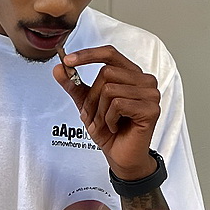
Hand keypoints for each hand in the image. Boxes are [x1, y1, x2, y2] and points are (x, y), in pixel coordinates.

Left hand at [53, 45, 160, 178]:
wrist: (121, 156)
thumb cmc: (109, 130)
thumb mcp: (88, 105)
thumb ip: (75, 86)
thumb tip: (59, 68)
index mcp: (131, 74)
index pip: (110, 54)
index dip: (88, 55)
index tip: (67, 61)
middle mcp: (144, 80)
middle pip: (106, 73)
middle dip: (92, 97)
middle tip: (92, 116)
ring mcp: (150, 94)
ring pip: (110, 89)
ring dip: (99, 111)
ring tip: (105, 124)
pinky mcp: (151, 109)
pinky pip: (118, 105)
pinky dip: (109, 119)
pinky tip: (115, 127)